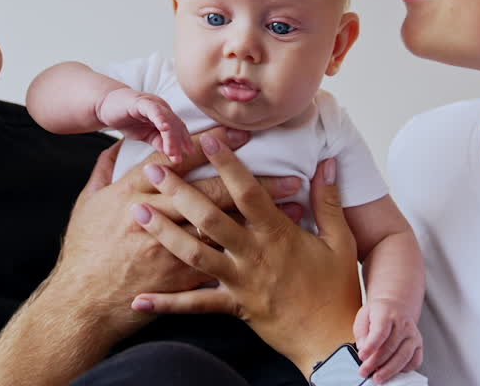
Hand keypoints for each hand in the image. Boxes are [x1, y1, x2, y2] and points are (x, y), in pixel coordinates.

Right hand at [46, 129, 300, 342]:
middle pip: (210, 192)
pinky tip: (276, 242)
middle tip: (286, 170)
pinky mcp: (179, 277)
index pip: (177, 160)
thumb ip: (106, 169)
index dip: (210, 145)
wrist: (82, 302)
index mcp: (132, 191)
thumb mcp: (87, 203)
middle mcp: (154, 215)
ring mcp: (169, 248)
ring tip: (294, 204)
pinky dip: (250, 249)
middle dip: (252, 181)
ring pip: (223, 225)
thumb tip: (120, 143)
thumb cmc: (85, 251)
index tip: (239, 133)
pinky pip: (221, 260)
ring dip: (260, 215)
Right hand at [96, 87, 191, 163]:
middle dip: (179, 142)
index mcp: (166, 116)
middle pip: (176, 125)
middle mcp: (163, 108)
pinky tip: (164, 128)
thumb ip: (158, 142)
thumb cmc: (127, 120)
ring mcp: (153, 103)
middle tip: (179, 159)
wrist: (105, 106)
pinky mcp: (141, 101)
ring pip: (167, 119)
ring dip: (171, 136)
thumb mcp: (145, 135)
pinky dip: (160, 118)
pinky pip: (153, 110)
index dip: (184, 140)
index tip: (189, 154)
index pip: (179, 128)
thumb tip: (172, 154)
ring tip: (172, 152)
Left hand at [128, 137, 361, 377]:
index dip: (228, 164)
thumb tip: (328, 164)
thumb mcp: (341, 241)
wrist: (331, 340)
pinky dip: (167, 303)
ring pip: (194, 254)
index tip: (208, 140)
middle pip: (209, 218)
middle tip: (154, 169)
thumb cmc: (337, 289)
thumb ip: (329, 201)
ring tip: (138, 212)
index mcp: (278, 234)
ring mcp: (240, 281)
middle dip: (179, 191)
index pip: (248, 193)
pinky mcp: (233, 306)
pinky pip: (196, 304)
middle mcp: (253, 254)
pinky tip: (140, 298)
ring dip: (164, 232)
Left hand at [353, 297, 422, 381]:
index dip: (371, 346)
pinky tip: (394, 371)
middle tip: (365, 371)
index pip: (380, 332)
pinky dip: (404, 369)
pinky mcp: (419, 344)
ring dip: (389, 370)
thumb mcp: (364, 316)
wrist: (396, 306)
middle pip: (390, 347)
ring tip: (378, 377)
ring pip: (403, 356)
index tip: (362, 356)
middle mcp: (403, 323)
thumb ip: (361, 332)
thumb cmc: (378, 313)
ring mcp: (413, 334)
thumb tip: (363, 348)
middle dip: (376, 362)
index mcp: (387, 313)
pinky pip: (415, 361)